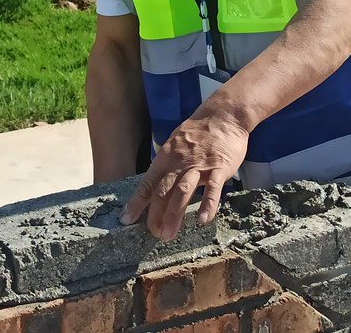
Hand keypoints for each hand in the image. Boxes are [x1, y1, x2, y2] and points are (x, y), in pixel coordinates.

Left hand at [119, 103, 248, 240]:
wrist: (224, 116)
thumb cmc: (199, 132)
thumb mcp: (176, 143)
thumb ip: (167, 163)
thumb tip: (155, 182)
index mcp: (166, 157)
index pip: (148, 183)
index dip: (137, 202)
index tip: (126, 219)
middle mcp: (179, 162)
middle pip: (163, 191)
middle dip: (155, 214)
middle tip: (153, 234)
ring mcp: (199, 165)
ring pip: (183, 191)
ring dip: (174, 214)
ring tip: (168, 234)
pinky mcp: (219, 167)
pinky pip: (213, 188)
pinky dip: (207, 204)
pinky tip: (204, 219)